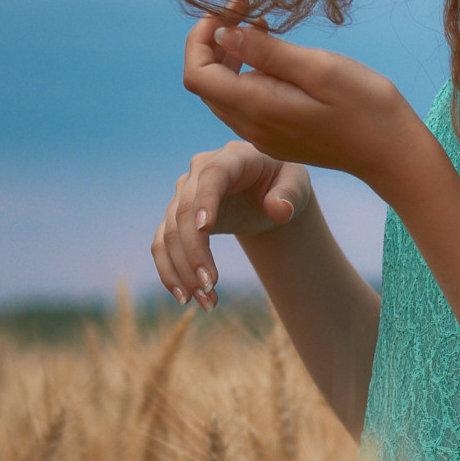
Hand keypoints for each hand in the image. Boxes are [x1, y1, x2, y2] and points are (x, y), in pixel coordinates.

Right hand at [150, 141, 312, 308]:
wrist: (267, 191)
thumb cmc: (284, 182)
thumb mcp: (296, 184)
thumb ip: (289, 195)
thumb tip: (279, 211)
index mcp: (231, 157)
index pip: (212, 176)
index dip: (206, 200)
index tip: (205, 228)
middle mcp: (199, 173)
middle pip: (184, 212)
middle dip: (194, 253)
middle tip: (211, 286)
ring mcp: (184, 195)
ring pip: (169, 233)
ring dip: (182, 270)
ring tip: (206, 302)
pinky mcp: (176, 219)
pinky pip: (162, 245)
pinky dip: (170, 271)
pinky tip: (185, 297)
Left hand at [181, 17, 421, 189]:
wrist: (392, 153)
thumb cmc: (366, 106)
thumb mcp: (319, 68)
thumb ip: (267, 52)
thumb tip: (223, 34)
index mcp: (257, 108)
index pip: (197, 74)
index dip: (199, 38)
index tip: (228, 11)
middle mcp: (251, 127)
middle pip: (206, 83)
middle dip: (214, 41)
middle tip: (247, 10)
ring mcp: (263, 136)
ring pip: (224, 93)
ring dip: (231, 57)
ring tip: (263, 27)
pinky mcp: (277, 137)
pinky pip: (245, 104)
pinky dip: (248, 74)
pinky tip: (278, 58)